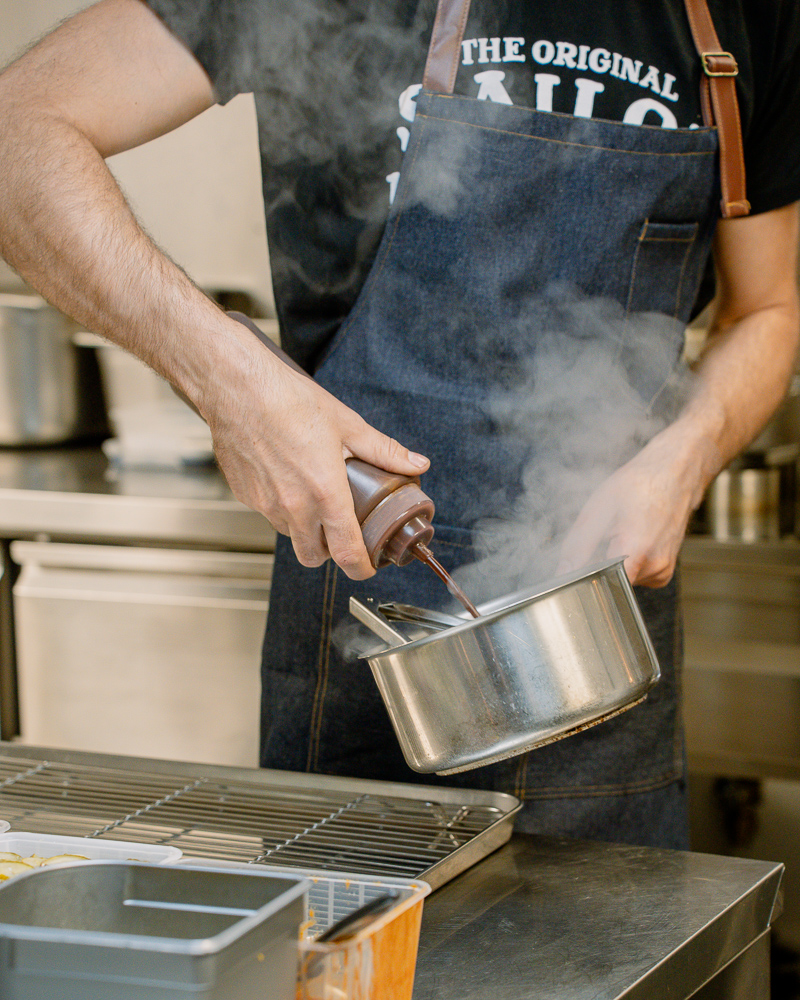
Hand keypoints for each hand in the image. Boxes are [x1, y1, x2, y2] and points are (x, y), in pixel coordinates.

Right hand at [195, 316, 429, 579]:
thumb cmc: (288, 401)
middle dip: (331, 552)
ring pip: (290, 535)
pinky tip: (286, 478)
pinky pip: (268, 513)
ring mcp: (266, 504)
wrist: (237, 388)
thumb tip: (417, 463)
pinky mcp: (246, 496)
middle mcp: (294, 507)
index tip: (367, 566)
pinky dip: (281, 507)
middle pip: (314, 557)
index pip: (347, 553)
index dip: (361, 568)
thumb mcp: (348, 425)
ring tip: (313, 496)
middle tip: (341, 531)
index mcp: (325, 493)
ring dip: (304, 528)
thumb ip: (384, 451)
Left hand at [556, 427, 712, 586]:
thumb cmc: (639, 485)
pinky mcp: (664, 573)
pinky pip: (634, 576)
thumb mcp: (599, 508)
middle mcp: (655, 568)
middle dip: (596, 564)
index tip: (578, 564)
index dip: (584, 578)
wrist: (674, 475)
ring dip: (611, 561)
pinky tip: (631, 539)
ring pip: (620, 580)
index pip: (602, 587)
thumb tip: (563, 572)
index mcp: (637, 551)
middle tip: (603, 536)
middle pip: (609, 583)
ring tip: (621, 533)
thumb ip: (578, 545)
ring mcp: (662, 572)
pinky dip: (625, 562)